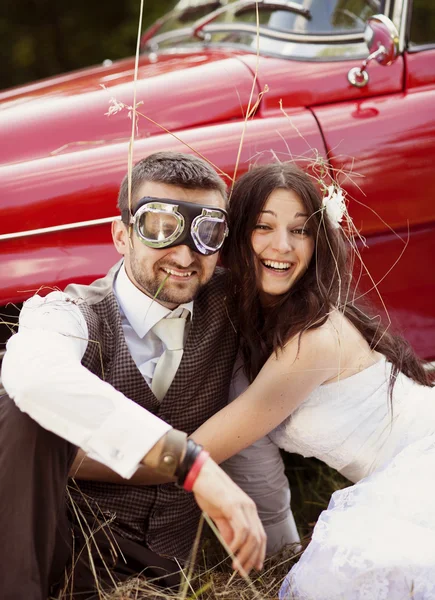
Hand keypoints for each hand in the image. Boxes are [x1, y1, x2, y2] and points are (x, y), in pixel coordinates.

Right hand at [192, 456, 265, 575]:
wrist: (200, 474)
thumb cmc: (208, 492)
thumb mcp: (219, 515)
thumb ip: (226, 531)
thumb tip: (231, 548)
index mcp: (248, 509)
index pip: (260, 535)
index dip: (259, 553)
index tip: (253, 568)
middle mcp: (250, 508)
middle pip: (259, 538)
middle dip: (252, 558)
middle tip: (242, 572)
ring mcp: (243, 506)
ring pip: (252, 536)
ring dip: (245, 555)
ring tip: (235, 566)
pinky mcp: (234, 505)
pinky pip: (242, 529)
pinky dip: (238, 544)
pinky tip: (230, 551)